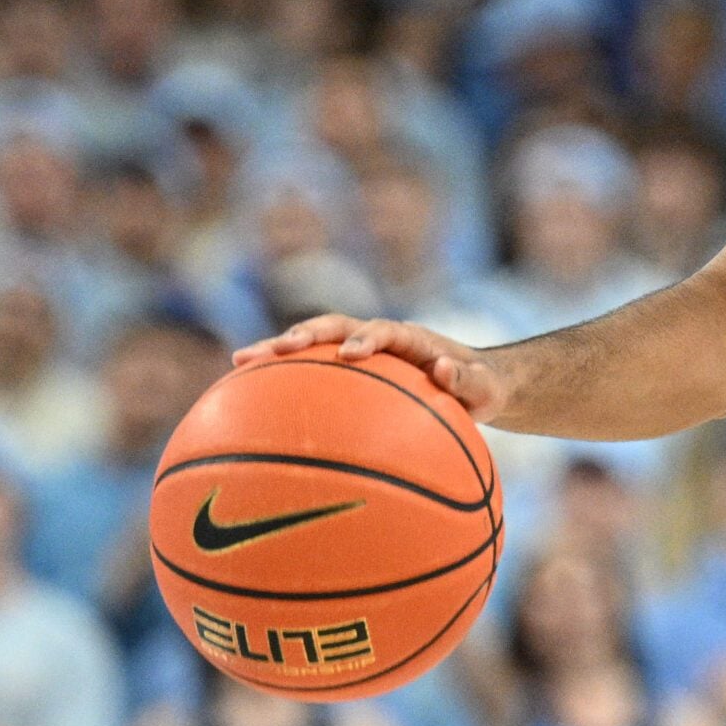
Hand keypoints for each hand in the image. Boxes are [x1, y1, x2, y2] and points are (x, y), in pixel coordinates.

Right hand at [234, 316, 508, 420]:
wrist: (473, 382)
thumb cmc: (482, 387)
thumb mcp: (487, 388)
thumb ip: (468, 381)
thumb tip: (443, 369)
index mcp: (410, 338)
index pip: (382, 330)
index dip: (365, 339)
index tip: (350, 355)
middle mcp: (377, 338)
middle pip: (333, 327)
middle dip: (303, 335)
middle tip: (272, 350)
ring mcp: (357, 350)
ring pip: (313, 346)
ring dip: (278, 350)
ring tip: (238, 362)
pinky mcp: (345, 372)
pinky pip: (311, 373)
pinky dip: (282, 379)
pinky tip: (246, 398)